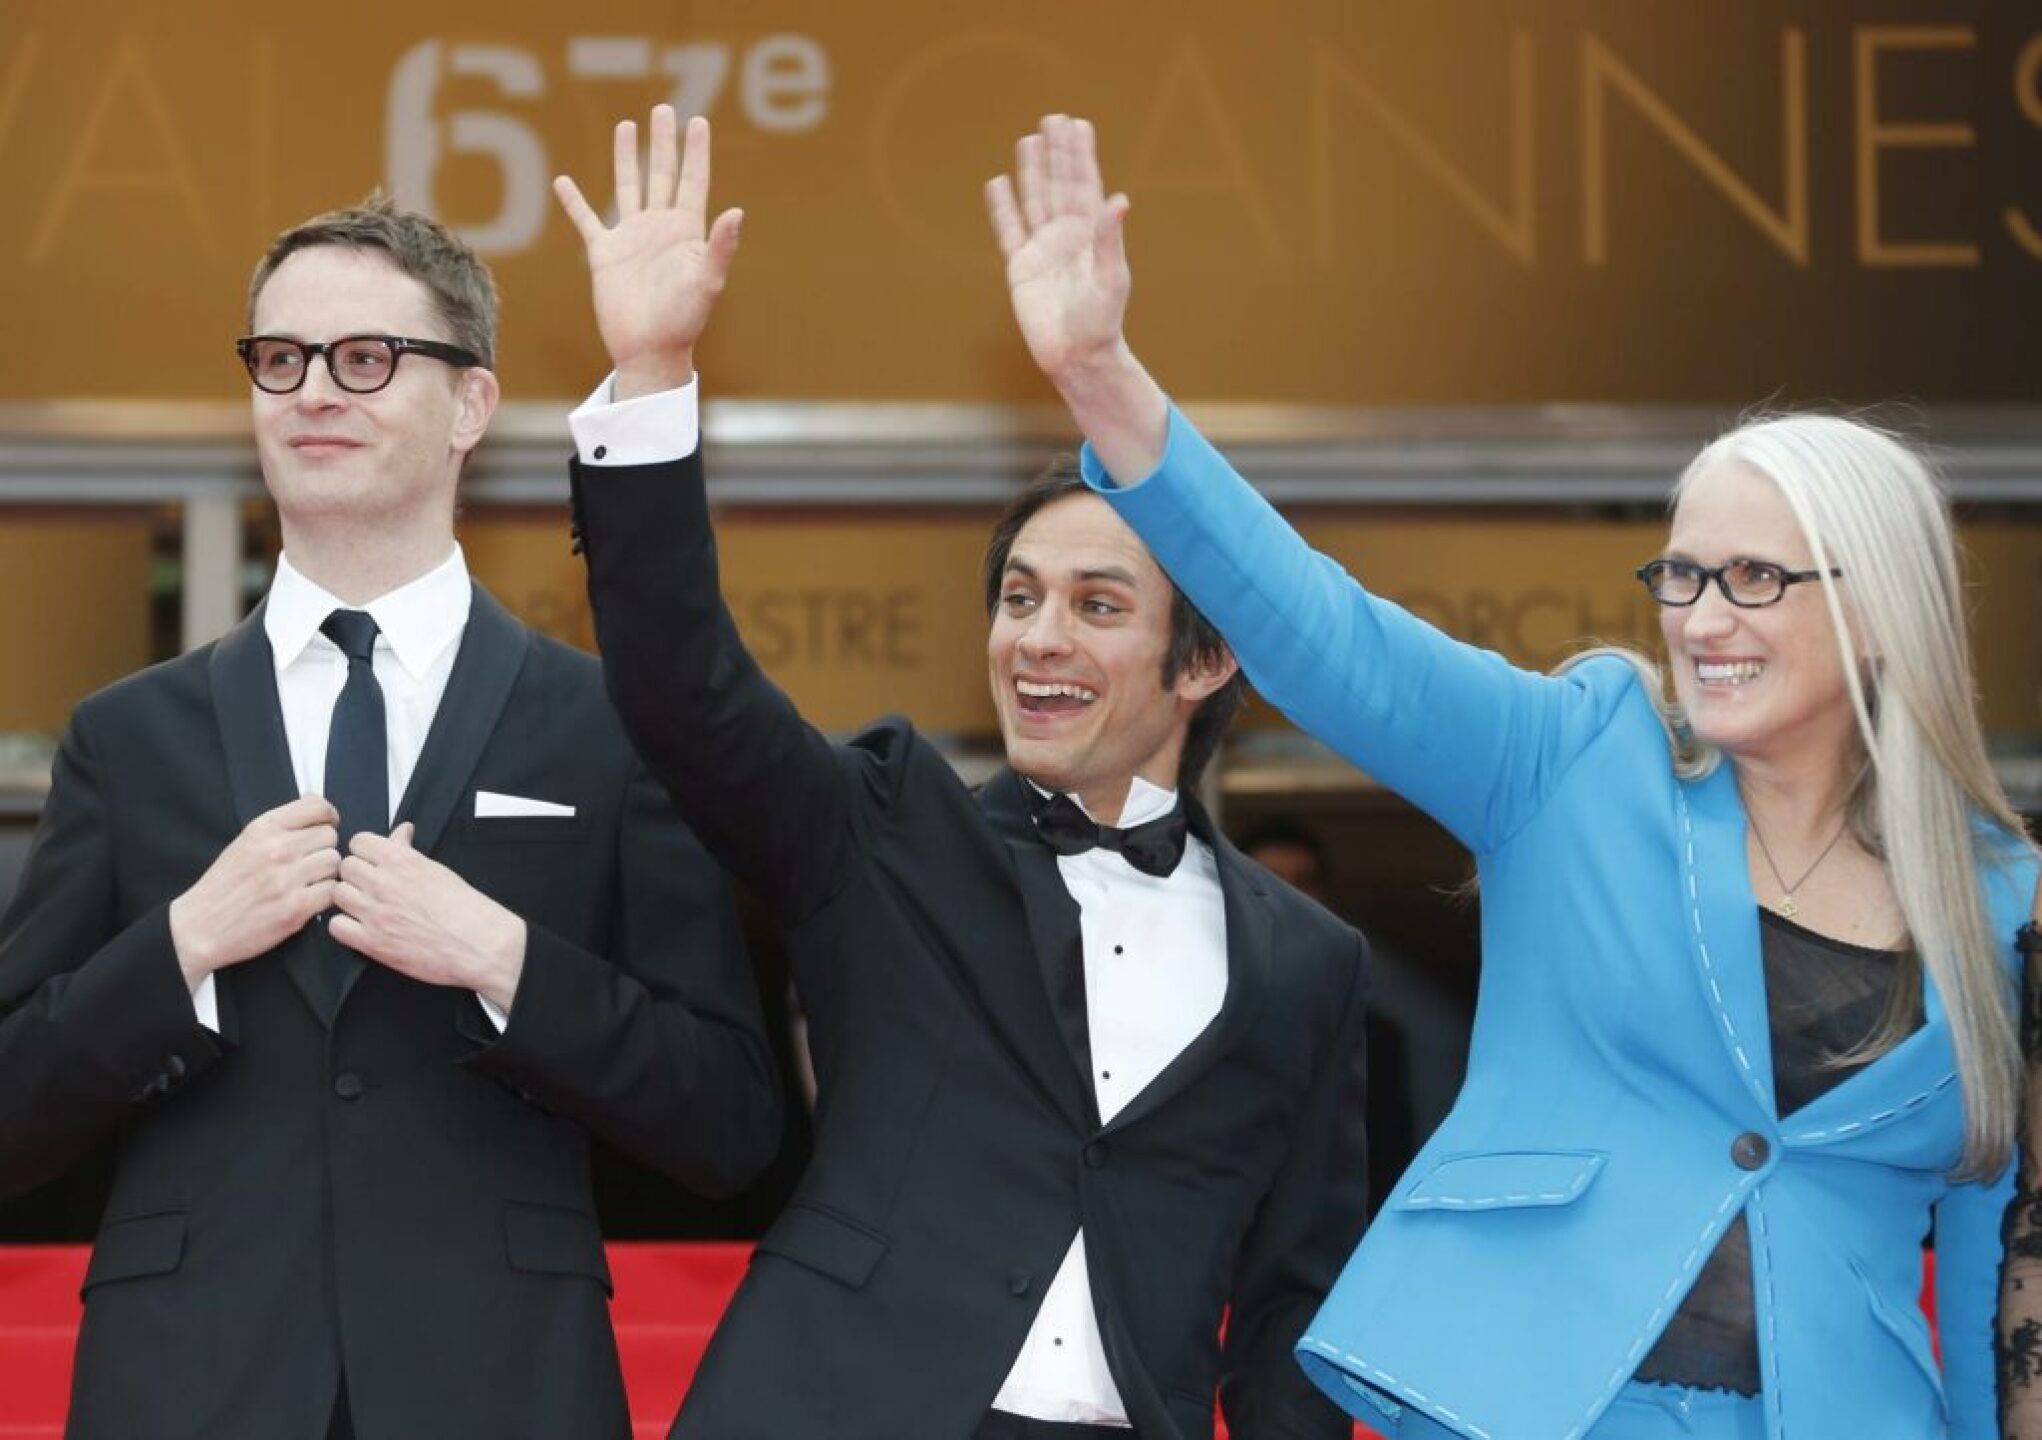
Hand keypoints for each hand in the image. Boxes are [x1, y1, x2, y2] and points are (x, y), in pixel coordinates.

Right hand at [168, 796, 339, 989]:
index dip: (328, 817)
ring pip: (334, 863)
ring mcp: (287, 879)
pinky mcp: (296, 908)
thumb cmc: (222, 886)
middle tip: (308, 863)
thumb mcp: (244, 843)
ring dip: (326, 873)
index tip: (325, 825)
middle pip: (330, 836)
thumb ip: (280, 826)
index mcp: (262, 829)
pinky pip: (332, 891)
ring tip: (306, 882)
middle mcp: (277, 849)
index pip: (318, 807)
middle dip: (323, 848)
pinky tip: (307, 900)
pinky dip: (325, 897)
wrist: (198, 928)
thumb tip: (318, 808)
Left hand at [330, 824, 526, 1011]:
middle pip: (345, 867)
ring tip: (365, 907)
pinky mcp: (373, 942)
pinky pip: (336, 927)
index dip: (364, 852)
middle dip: (356, 875)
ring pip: (337, 894)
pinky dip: (345, 927)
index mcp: (403, 861)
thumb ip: (409, 852)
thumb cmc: (466, 910)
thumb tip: (400, 833)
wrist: (480, 944)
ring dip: (349, 899)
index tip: (371, 861)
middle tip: (369, 886)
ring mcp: (377, 913)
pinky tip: (361, 927)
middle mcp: (386, 884)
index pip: (359, 842)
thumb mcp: (438, 870)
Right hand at [553, 105, 742, 399]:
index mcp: (686, 231)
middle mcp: (660, 228)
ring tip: (627, 126)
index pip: (692, 180)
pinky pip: (587, 221)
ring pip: (629, 187)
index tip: (698, 122)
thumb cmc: (684, 321)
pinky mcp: (605, 254)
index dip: (696, 151)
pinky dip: (574, 202)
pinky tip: (563, 182)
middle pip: (661, 174)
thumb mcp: (707, 283)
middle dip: (663, 142)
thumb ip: (721, 246)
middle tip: (663, 110)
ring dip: (626, 158)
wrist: (649, 350)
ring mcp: (632, 239)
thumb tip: (737, 211)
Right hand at [984, 114, 1133, 386]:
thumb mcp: (1111, 279)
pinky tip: (997, 183)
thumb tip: (1120, 199)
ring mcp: (1042, 250)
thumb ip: (1111, 239)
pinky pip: (1008, 230)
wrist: (1077, 357)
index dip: (1080, 155)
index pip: (1084, 185)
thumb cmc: (1102, 322)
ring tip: (1029, 139)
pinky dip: (1002, 207)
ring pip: (1034, 200)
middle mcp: (1066, 236)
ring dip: (1032, 171)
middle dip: (1056, 153)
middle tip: (1054, 118)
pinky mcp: (1020, 268)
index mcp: (1091, 234)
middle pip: (1058, 184)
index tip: (1077, 124)